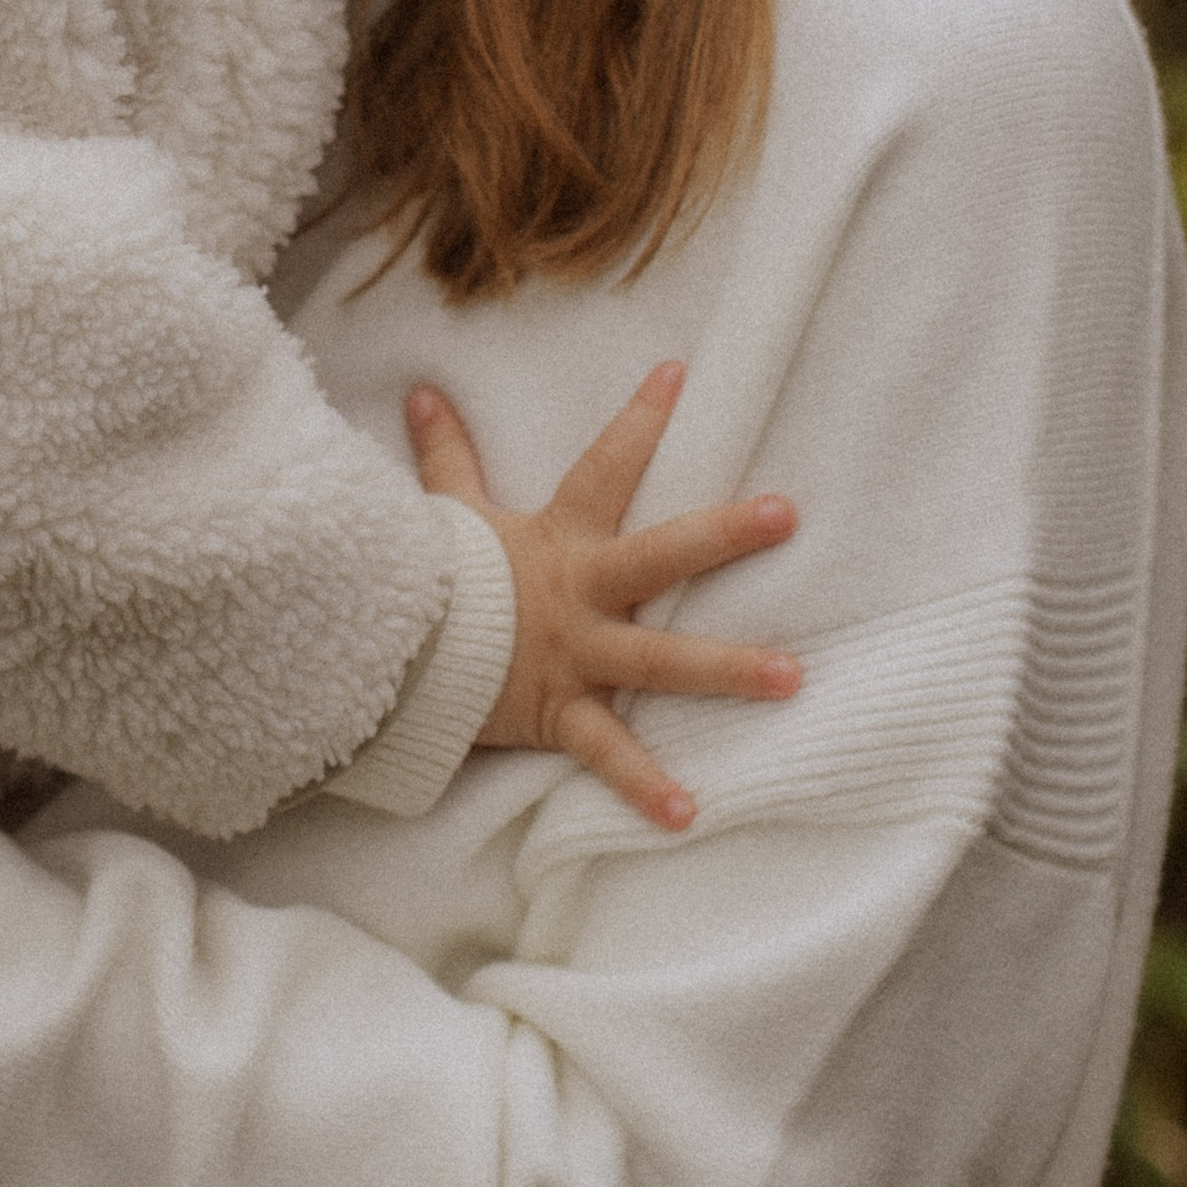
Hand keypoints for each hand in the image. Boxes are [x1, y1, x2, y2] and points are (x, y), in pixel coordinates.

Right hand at [408, 362, 800, 829]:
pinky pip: (608, 754)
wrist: (393, 657)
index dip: (640, 419)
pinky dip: (644, 787)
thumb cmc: (441, 585)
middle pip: (658, 555)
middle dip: (723, 535)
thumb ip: (448, 456)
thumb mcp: (451, 516)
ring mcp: (577, 656)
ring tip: (794, 676)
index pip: (604, 467)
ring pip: (660, 660)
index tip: (679, 372)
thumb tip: (422, 390)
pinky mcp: (561, 713)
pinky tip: (690, 813)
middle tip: (786, 513)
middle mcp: (580, 594)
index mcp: (560, 539)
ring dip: (728, 669)